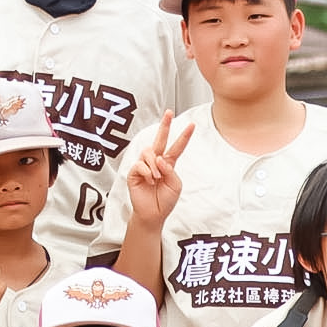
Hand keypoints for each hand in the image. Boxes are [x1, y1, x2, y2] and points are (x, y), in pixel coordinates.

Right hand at [126, 112, 192, 229]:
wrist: (153, 214)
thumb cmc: (165, 200)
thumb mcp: (175, 185)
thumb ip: (170, 170)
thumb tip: (159, 159)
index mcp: (168, 164)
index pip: (177, 147)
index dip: (184, 136)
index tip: (192, 124)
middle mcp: (156, 162)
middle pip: (160, 139)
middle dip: (165, 125)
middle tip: (169, 112)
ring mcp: (144, 166)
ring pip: (149, 152)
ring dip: (155, 165)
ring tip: (156, 178)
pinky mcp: (134, 172)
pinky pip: (140, 164)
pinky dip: (147, 172)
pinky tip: (149, 181)